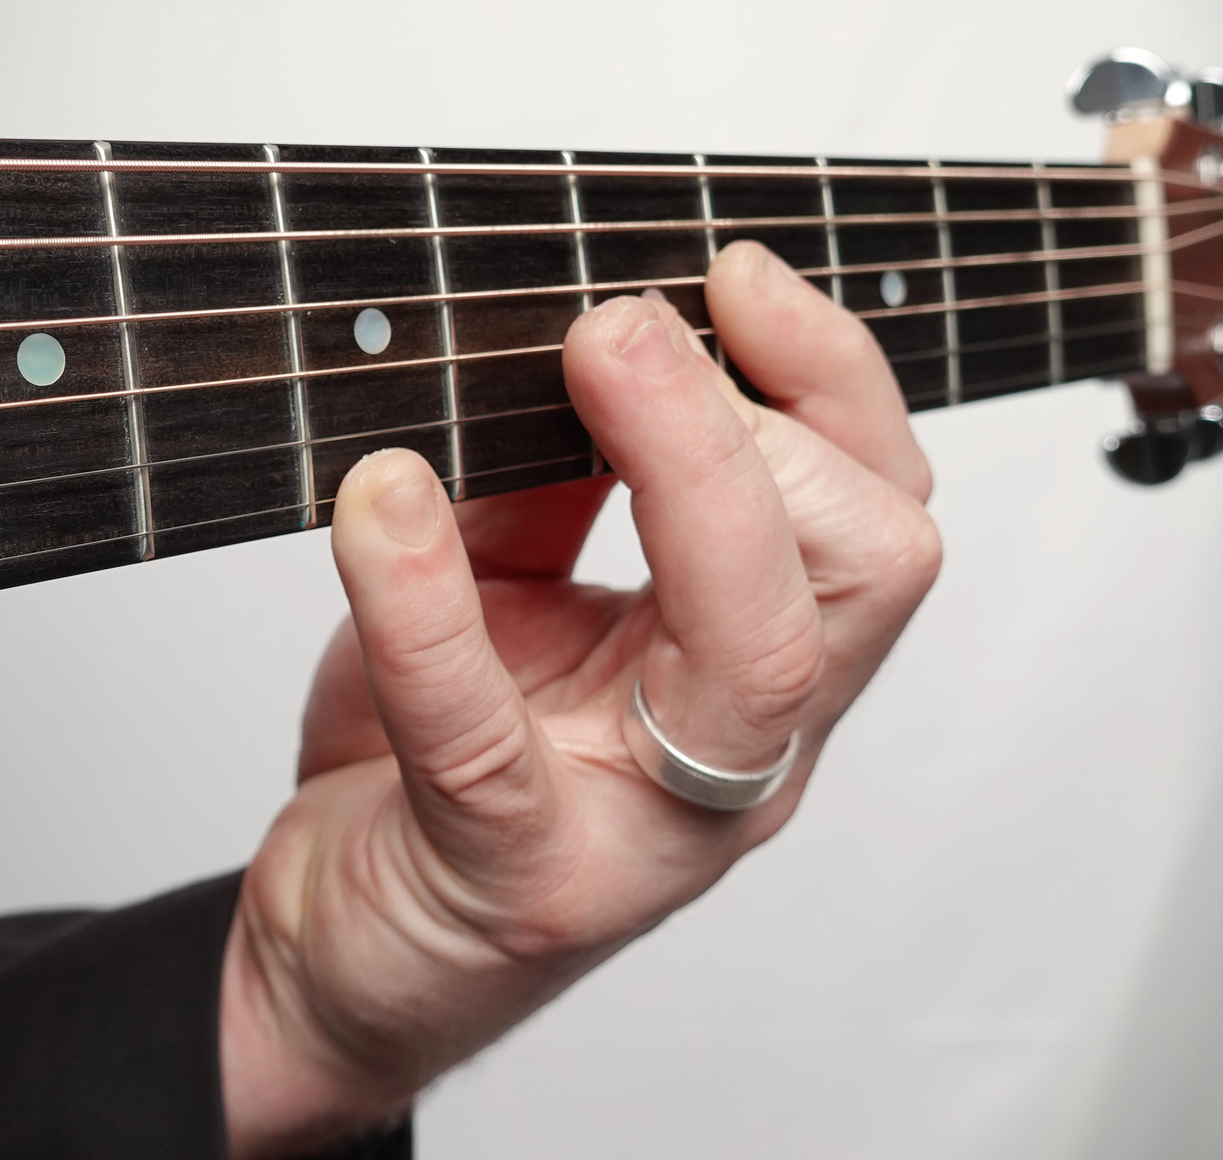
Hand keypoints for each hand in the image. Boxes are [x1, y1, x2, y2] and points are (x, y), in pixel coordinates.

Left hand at [220, 241, 942, 1156]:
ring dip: (687, 471)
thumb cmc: (437, 771)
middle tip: (627, 323)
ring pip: (763, 653)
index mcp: (759, 667)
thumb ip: (553, 477)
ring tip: (582, 357)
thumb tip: (563, 327)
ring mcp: (650, 828)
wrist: (344, 952)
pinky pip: (489, 740)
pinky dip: (428, 607)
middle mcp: (745, 751)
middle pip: (870, 566)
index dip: (830, 377)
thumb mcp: (506, 588)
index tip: (730, 270)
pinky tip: (380, 502)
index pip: (877, 508)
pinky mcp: (517, 880)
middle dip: (768, 413)